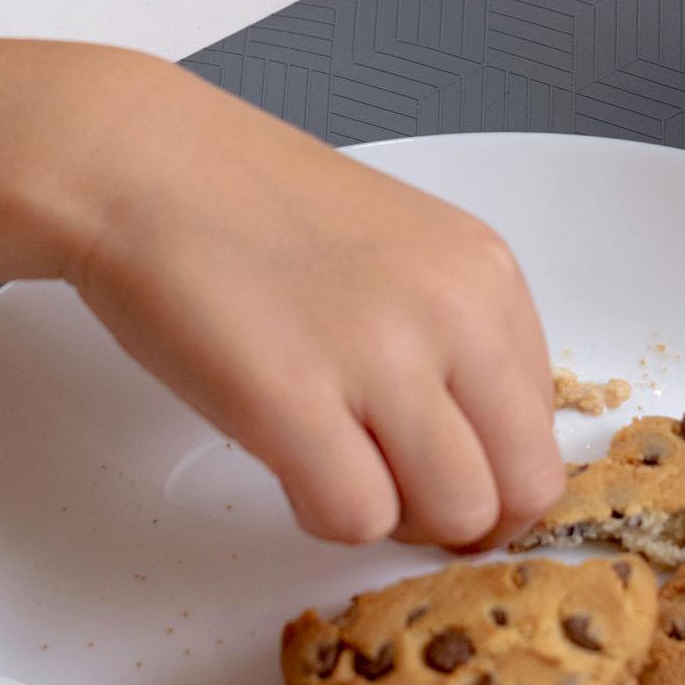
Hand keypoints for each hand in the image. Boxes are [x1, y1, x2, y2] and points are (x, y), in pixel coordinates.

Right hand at [58, 55, 565, 550]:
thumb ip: (455, 335)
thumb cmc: (251, 208)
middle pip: (521, 488)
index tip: (433, 459)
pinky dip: (323, 514)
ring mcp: (378, 358)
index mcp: (486, 275)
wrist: (143, 164)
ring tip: (333, 462)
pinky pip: (358, 520)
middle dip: (460, 513)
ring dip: (394, 516)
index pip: (542, 426)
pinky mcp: (294, 402)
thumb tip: (478, 447)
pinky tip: (288, 459)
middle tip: (391, 483)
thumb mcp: (403, 248)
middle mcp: (453, 313)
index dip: (488, 465)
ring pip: (455, 514)